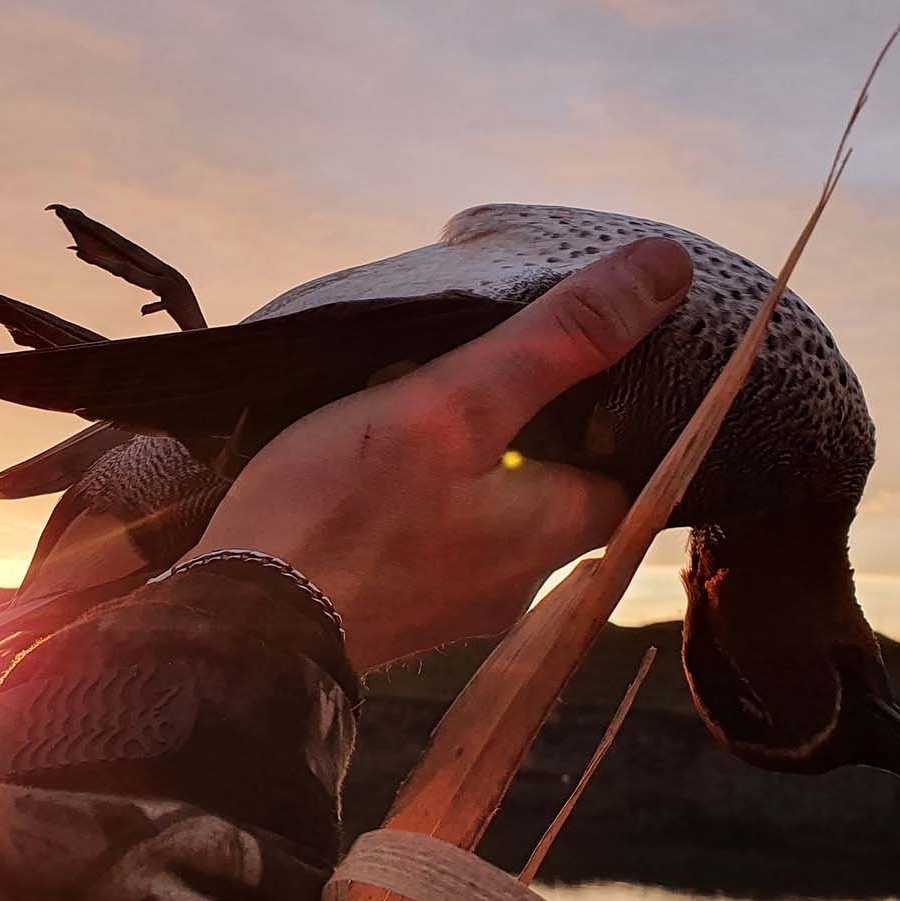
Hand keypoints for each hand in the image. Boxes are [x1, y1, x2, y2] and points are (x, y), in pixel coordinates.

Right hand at [185, 237, 693, 670]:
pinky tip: (370, 470)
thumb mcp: (454, 403)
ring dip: (470, 467)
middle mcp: (518, 585)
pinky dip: (418, 503)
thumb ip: (556, 342)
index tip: (582, 360)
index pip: (632, 469)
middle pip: (557, 492)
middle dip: (531, 434)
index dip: (615, 408)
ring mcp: (452, 607)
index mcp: (553, 537)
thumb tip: (666, 271)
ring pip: (491, 518)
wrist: (233, 629)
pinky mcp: (393, 613)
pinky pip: (431, 542)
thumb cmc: (341, 513)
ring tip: (418, 411)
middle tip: (487, 371)